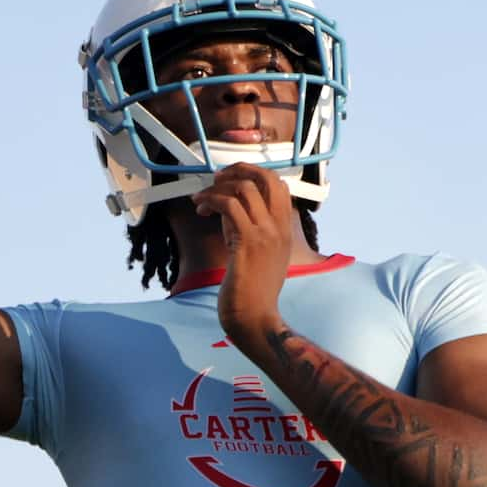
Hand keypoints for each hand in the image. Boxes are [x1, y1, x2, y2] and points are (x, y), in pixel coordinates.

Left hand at [195, 164, 297, 339]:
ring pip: (244, 188)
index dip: (253, 173)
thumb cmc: (252, 290)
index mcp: (284, 229)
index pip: (278, 184)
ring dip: (216, 188)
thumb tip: (227, 205)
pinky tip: (201, 210)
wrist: (254, 316)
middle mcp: (279, 227)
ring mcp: (266, 233)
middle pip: (267, 178)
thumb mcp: (257, 253)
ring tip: (202, 200)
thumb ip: (247, 227)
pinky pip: (228, 205)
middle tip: (217, 179)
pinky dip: (210, 201)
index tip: (230, 179)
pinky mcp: (247, 242)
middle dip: (238, 170)